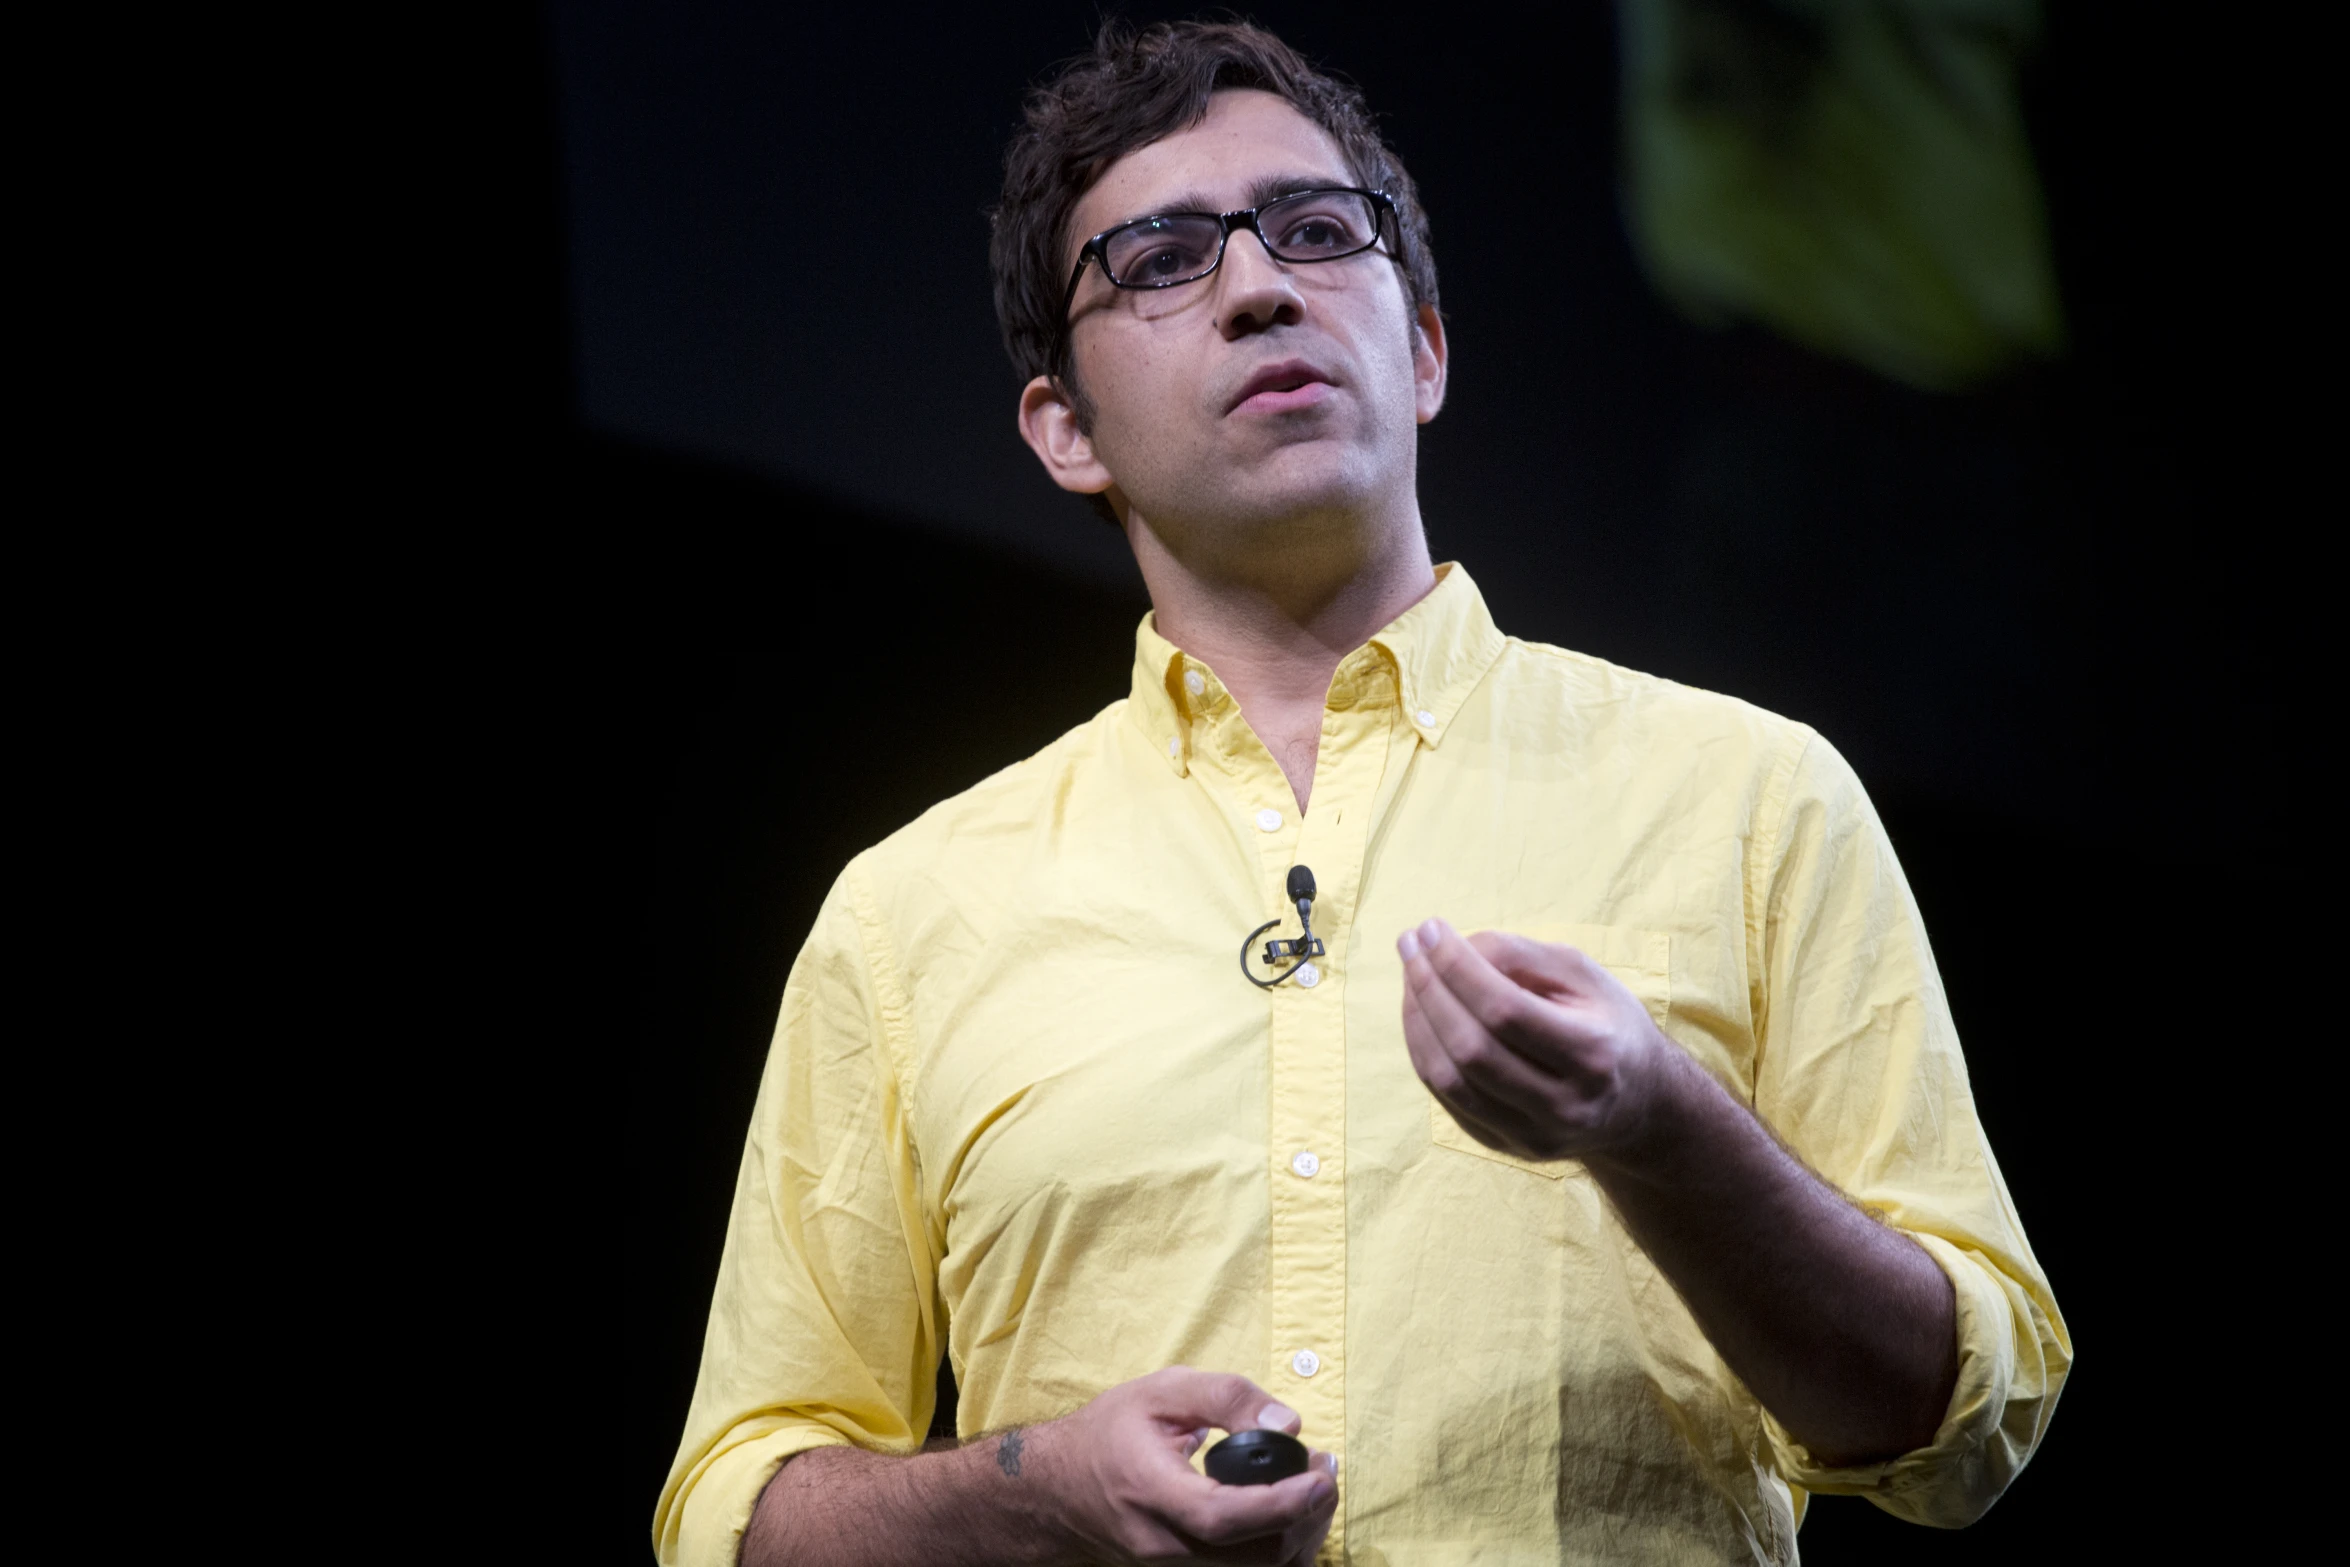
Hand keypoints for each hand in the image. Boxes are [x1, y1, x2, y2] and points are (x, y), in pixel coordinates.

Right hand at [1037, 1366, 1337, 1564]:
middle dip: (1306, 1517)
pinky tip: (1290, 1514)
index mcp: (1152, 1491)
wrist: (1058, 1489)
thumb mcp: (1162, 1391)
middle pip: (1253, 1556)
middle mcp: (1164, 1544)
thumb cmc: (1109, 1433)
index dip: (1281, 1502)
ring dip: (1299, 1536)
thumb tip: (1287, 1423)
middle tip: (1325, 1470)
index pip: (1223, 1516)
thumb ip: (1225, 1397)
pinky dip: (1279, 1550)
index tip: (1320, 1475)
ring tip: (1313, 1489)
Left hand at [1397, 919, 1668, 1161]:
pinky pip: (1446, 1098)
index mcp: (1593, 1053)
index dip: (1457, 967)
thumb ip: (1520, 954)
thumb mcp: (1583, 975)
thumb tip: (1453, 947)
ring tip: (1411, 973)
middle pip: (1471, 1047)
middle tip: (1410, 944)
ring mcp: (1532, 1135)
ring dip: (1417, 1019)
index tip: (1429, 928)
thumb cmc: (1606, 1023)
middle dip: (1429, 988)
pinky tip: (1420, 1012)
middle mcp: (1564, 1105)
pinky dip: (1424, 1050)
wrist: (1638, 1104)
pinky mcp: (1506, 1146)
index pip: (1504, 1010)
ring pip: (1449, 1079)